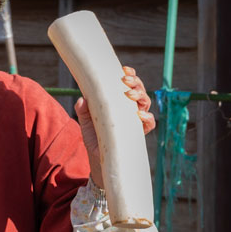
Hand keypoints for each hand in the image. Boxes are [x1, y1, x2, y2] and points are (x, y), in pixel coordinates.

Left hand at [74, 66, 154, 187]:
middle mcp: (130, 111)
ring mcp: (135, 122)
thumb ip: (83, 111)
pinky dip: (146, 117)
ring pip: (146, 104)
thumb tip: (81, 99)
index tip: (124, 69)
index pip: (129, 86)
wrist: (98, 162)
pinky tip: (138, 114)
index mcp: (119, 104)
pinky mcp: (138, 134)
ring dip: (140, 96)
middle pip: (140, 92)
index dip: (131, 76)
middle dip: (136, 83)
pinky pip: (149, 124)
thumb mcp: (86, 123)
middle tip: (125, 80)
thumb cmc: (94, 139)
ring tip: (129, 94)